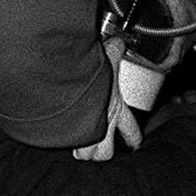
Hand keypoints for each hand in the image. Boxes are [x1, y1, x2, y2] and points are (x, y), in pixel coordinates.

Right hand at [72, 37, 143, 161]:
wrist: (69, 85)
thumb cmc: (90, 76)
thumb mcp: (107, 61)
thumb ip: (113, 50)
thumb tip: (118, 40)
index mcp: (115, 110)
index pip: (130, 130)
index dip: (134, 138)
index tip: (136, 145)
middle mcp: (101, 126)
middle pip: (106, 152)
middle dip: (103, 153)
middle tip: (100, 152)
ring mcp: (83, 134)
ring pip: (85, 155)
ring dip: (82, 152)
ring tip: (79, 150)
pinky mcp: (67, 134)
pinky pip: (66, 145)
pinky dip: (63, 143)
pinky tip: (59, 140)